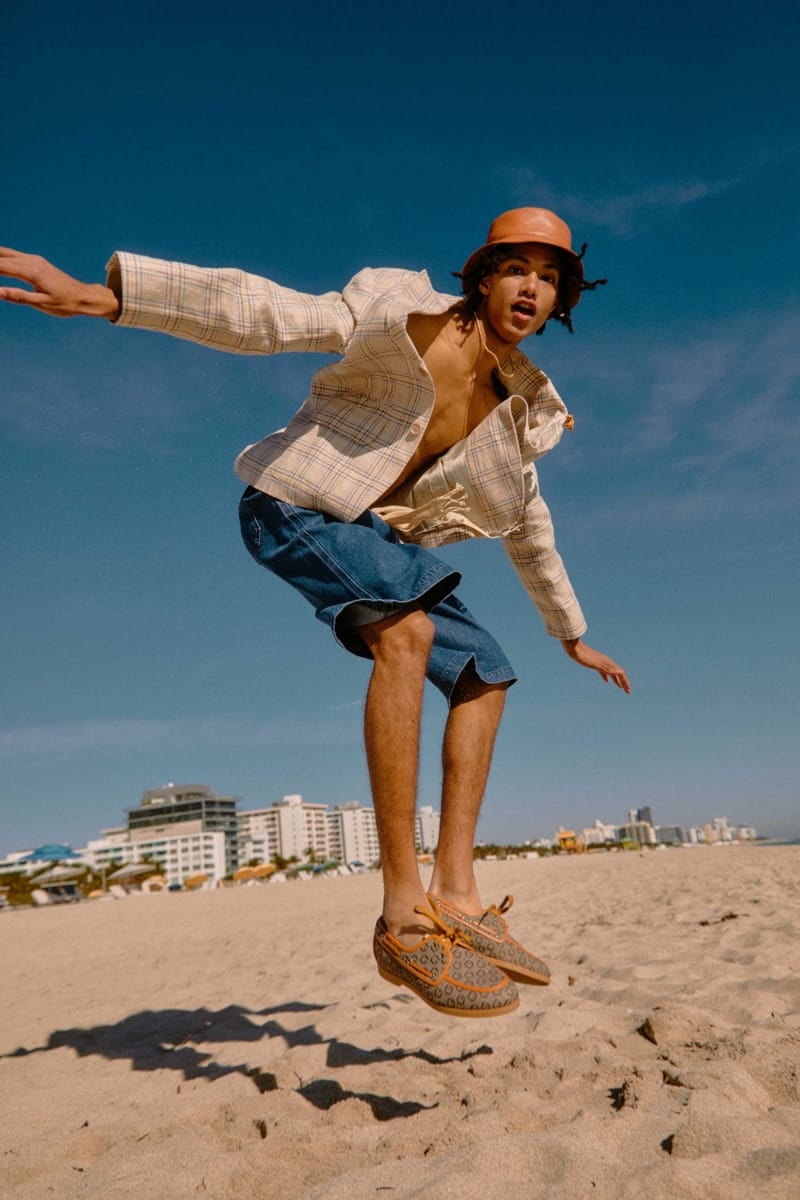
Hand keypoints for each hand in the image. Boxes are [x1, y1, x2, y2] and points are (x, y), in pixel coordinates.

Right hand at [0, 247, 117, 318]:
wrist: (84, 296)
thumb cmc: (66, 304)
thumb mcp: (42, 304)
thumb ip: (19, 297)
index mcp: (31, 271)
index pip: (1, 267)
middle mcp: (31, 261)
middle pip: (1, 256)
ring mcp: (33, 259)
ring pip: (5, 252)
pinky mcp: (35, 261)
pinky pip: (12, 255)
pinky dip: (1, 256)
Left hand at [561, 637, 630, 692]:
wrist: (574, 647)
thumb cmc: (584, 656)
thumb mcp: (596, 664)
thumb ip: (608, 669)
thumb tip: (621, 671)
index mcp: (608, 663)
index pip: (621, 673)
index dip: (625, 682)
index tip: (629, 691)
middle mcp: (607, 662)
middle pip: (618, 673)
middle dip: (623, 682)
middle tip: (628, 691)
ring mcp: (601, 662)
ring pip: (612, 672)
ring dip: (616, 680)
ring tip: (619, 687)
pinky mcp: (595, 663)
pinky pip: (604, 671)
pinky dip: (607, 676)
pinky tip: (606, 681)